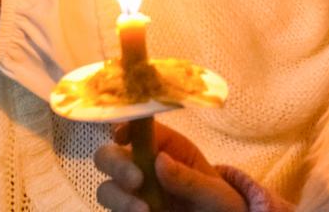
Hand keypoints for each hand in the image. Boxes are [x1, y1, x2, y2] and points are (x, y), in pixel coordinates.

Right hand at [94, 123, 246, 211]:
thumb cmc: (220, 205)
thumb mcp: (215, 193)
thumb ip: (190, 179)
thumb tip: (160, 161)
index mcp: (166, 149)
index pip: (137, 128)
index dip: (124, 126)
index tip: (122, 136)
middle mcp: (144, 168)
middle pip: (110, 155)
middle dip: (116, 165)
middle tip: (135, 181)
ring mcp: (135, 195)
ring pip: (108, 189)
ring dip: (119, 198)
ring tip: (144, 211)